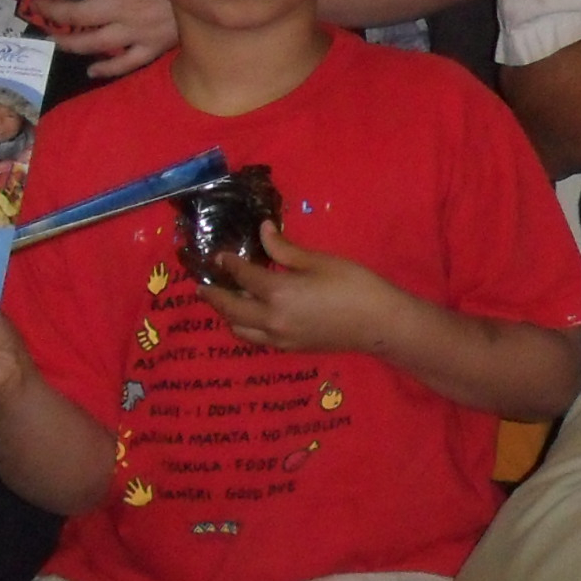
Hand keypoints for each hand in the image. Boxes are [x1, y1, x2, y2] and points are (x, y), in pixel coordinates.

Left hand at [30, 0, 176, 78]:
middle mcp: (119, 6)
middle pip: (74, 14)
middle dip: (51, 11)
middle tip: (38, 7)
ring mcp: (134, 30)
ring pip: (92, 42)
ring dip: (69, 41)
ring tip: (55, 38)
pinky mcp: (151, 47)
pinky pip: (123, 63)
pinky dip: (105, 68)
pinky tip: (93, 69)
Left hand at [201, 219, 409, 354]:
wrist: (377, 323)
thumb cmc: (353, 285)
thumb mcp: (319, 261)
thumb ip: (285, 250)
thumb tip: (263, 231)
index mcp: (278, 292)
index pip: (244, 277)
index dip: (230, 265)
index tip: (219, 256)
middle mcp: (270, 319)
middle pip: (231, 308)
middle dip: (214, 296)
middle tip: (203, 286)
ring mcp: (278, 338)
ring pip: (239, 329)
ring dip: (227, 315)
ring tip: (224, 301)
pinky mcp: (288, 348)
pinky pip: (255, 339)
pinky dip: (245, 327)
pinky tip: (250, 318)